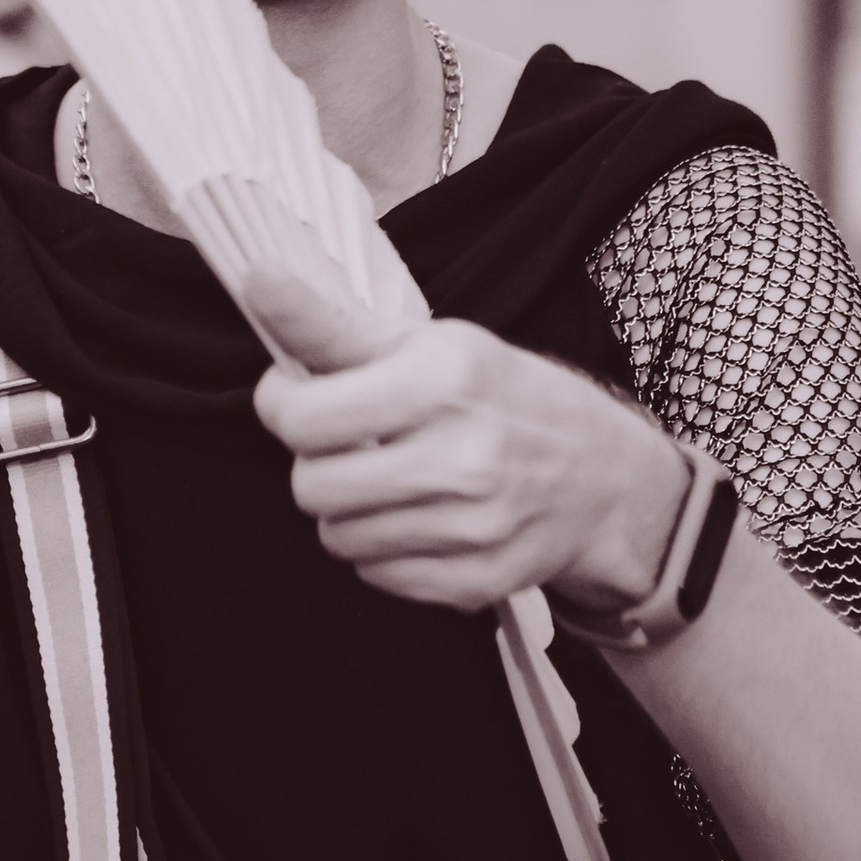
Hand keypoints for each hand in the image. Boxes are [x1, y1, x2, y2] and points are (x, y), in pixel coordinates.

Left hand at [241, 259, 681, 617]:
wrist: (603, 475)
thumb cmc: (504, 397)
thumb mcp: (431, 343)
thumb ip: (332, 325)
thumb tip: (256, 280)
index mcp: (443, 381)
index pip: (302, 418)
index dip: (281, 405)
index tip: (295, 395)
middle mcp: (462, 456)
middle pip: (311, 486)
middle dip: (315, 461)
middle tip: (347, 443)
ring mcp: (472, 525)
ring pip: (337, 536)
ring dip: (346, 508)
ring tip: (384, 479)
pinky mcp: (476, 579)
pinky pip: (376, 575)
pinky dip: (381, 549)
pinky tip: (413, 516)